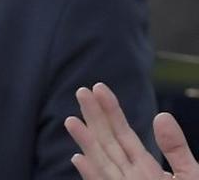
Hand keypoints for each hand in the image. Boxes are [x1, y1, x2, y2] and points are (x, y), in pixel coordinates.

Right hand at [66, 83, 197, 178]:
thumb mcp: (192, 175)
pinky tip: (78, 159)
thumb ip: (175, 148)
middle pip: (108, 141)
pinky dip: (92, 175)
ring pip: (102, 161)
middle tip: (81, 91)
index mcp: (145, 166)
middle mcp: (130, 175)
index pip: (123, 133)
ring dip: (87, 142)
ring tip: (71, 120)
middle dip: (95, 117)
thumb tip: (161, 115)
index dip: (111, 110)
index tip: (98, 88)